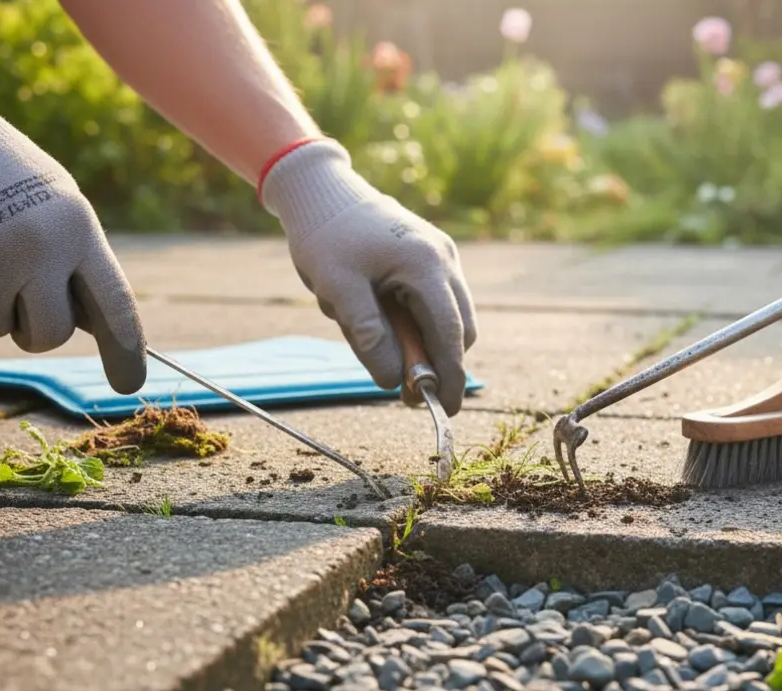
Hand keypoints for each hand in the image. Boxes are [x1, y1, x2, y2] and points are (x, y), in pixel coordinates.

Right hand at [0, 59, 146, 392]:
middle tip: (17, 296)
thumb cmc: (2, 174)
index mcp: (79, 231)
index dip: (125, 349)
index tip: (130, 384)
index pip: (114, 303)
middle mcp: (41, 249)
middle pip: (48, 335)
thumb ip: (74, 263)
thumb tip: (92, 327)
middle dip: (31, 330)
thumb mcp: (57, 209)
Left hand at [261, 140, 476, 415]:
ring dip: (426, 341)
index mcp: (426, 264)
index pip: (451, 334)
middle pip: (461, 329)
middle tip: (405, 391)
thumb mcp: (338, 289)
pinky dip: (420, 321)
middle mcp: (444, 258)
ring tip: (380, 342)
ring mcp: (442, 254)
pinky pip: (437, 301)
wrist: (321, 190)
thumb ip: (368, 336)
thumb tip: (392, 380)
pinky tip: (382, 315)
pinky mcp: (432, 255)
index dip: (450, 376)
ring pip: (452, 316)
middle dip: (439, 364)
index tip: (446, 409)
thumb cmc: (325, 235)